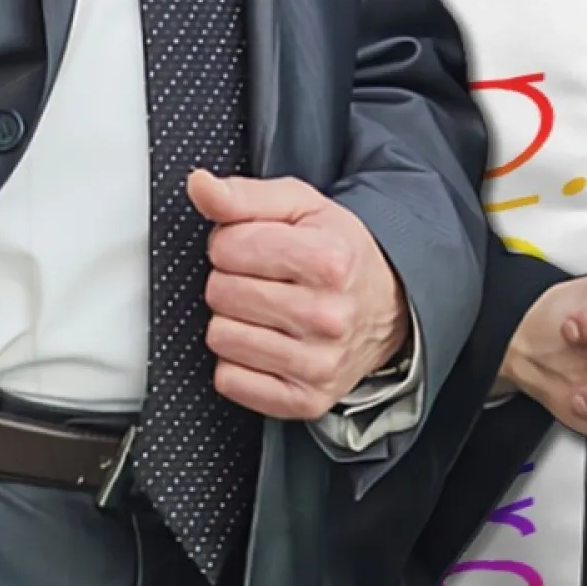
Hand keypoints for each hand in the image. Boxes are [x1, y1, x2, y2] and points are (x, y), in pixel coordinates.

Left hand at [189, 170, 408, 420]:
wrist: (387, 306)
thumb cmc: (338, 252)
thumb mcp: (300, 207)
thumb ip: (243, 194)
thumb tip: (199, 185)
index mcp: (329, 261)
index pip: (227, 247)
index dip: (231, 241)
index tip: (255, 245)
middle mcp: (327, 317)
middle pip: (220, 293)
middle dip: (230, 279)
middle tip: (262, 278)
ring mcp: (318, 364)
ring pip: (220, 337)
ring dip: (233, 320)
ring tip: (264, 309)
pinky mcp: (305, 400)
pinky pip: (229, 380)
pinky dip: (239, 360)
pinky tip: (266, 342)